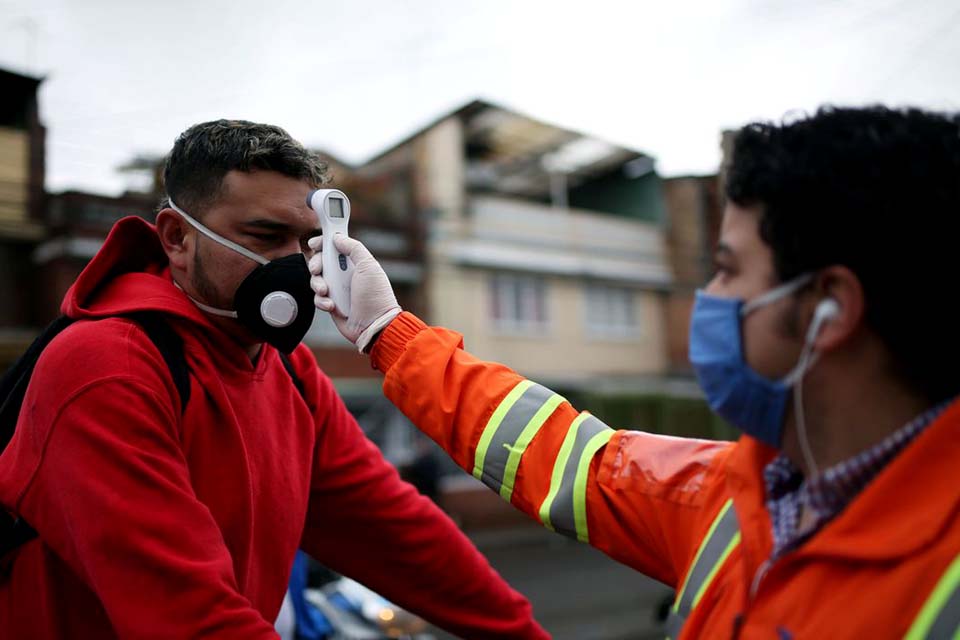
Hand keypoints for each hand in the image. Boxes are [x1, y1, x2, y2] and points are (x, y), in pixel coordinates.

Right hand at [308, 234, 401, 351]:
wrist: (374, 325)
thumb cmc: (375, 296)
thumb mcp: (368, 265)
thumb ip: (353, 248)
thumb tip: (337, 237)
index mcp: (354, 262)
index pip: (334, 247)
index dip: (322, 243)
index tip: (314, 244)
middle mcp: (345, 274)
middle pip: (320, 261)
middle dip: (315, 264)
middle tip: (318, 269)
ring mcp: (337, 290)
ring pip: (316, 280)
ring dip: (317, 284)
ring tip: (326, 291)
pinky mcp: (331, 304)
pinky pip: (317, 298)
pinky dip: (322, 301)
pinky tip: (331, 306)